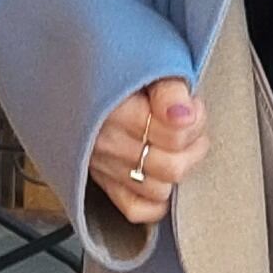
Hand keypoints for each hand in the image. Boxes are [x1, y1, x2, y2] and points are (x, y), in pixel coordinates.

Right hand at [87, 75, 204, 232]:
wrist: (76, 75)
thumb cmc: (118, 68)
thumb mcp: (145, 63)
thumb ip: (169, 88)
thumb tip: (184, 115)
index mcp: (116, 111)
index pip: (175, 135)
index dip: (196, 119)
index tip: (192, 104)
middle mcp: (107, 144)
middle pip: (173, 167)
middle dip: (193, 145)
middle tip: (190, 126)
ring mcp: (104, 167)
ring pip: (159, 190)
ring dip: (176, 169)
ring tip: (176, 146)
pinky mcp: (103, 182)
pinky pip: (135, 210)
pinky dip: (154, 201)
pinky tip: (161, 177)